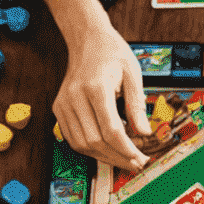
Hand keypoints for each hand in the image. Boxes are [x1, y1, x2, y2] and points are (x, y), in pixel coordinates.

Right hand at [54, 20, 151, 169]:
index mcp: (95, 87)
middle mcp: (75, 97)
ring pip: (81, 144)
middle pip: (95, 141)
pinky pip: (73, 138)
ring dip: (104, 157)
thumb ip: (137, 105)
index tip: (140, 158)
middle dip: (117, 157)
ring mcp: (63, 104)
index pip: (111, 130)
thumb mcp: (133, 73)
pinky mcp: (59, 108)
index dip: (126, 149)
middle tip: (136, 164)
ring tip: (124, 161)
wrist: (86, 39)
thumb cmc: (111, 53)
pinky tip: (107, 151)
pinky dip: (90, 149)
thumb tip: (144, 133)